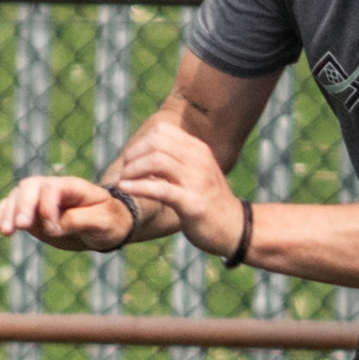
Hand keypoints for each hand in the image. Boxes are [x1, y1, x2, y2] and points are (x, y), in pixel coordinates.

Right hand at [0, 174, 133, 252]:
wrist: (107, 226)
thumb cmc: (110, 221)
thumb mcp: (103, 221)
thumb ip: (80, 220)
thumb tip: (54, 225)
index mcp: (73, 187)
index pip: (52, 189)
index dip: (48, 207)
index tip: (54, 229)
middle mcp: (53, 189)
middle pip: (30, 187)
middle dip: (23, 205)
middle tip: (20, 226)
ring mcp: (40, 200)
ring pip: (17, 197)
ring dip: (8, 212)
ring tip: (4, 231)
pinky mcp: (32, 213)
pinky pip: (12, 208)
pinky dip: (2, 215)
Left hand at [109, 119, 246, 256]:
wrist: (235, 228)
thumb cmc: (208, 201)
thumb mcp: (196, 172)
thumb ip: (176, 160)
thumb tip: (142, 153)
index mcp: (198, 149)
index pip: (162, 131)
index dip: (140, 144)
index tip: (131, 161)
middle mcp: (199, 160)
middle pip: (156, 143)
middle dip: (133, 156)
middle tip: (124, 173)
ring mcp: (197, 180)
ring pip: (156, 161)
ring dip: (133, 171)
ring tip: (124, 182)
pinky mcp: (193, 202)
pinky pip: (161, 189)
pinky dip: (139, 187)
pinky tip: (125, 189)